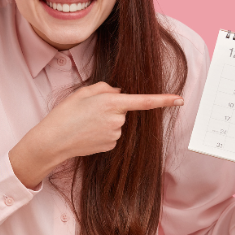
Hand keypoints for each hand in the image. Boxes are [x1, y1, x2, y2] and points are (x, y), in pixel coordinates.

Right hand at [38, 81, 182, 159]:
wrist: (54, 140)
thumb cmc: (66, 113)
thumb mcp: (83, 92)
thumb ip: (105, 88)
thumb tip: (120, 93)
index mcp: (112, 102)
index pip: (144, 101)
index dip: (164, 100)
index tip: (180, 100)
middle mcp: (117, 119)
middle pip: (124, 109)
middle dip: (112, 107)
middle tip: (89, 110)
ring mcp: (115, 134)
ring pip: (118, 122)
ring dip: (106, 120)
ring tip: (85, 122)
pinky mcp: (111, 145)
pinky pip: (112, 134)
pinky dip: (102, 132)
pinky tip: (88, 133)